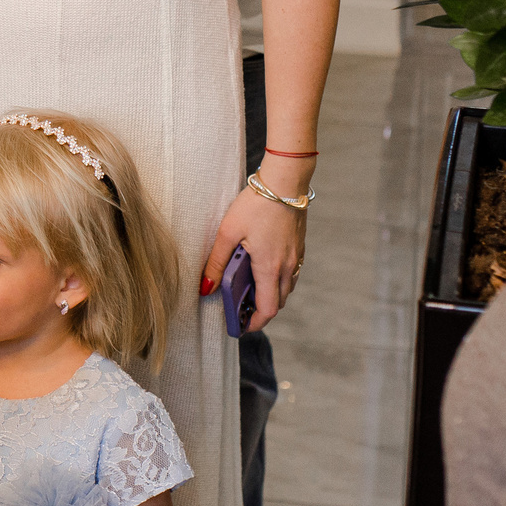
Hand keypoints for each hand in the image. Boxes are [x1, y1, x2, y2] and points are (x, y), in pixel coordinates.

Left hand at [199, 157, 311, 332]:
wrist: (285, 181)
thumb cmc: (257, 204)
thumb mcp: (228, 232)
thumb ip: (217, 262)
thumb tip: (206, 288)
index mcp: (269, 267)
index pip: (268, 309)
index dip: (255, 322)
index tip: (240, 325)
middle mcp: (287, 266)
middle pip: (278, 302)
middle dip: (260, 310)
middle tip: (239, 308)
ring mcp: (296, 257)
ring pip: (286, 288)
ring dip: (270, 295)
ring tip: (248, 289)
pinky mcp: (298, 247)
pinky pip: (290, 273)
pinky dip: (277, 280)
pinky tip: (261, 267)